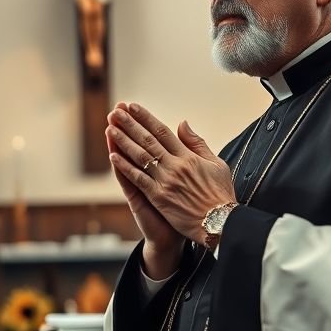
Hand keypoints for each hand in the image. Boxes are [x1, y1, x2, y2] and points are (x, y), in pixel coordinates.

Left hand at [107, 103, 235, 245]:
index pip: (163, 131)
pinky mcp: (159, 197)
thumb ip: (197, 143)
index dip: (146, 118)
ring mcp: (165, 181)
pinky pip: (138, 179)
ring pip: (140, 156)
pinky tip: (113, 156)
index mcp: (188, 156)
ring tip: (111, 128)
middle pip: (148, 140)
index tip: (133, 107)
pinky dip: (125, 167)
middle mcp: (175, 166)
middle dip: (130, 124)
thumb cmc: (220, 194)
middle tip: (116, 111)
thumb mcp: (216, 164)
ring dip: (123, 141)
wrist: (220, 223)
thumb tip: (183, 123)